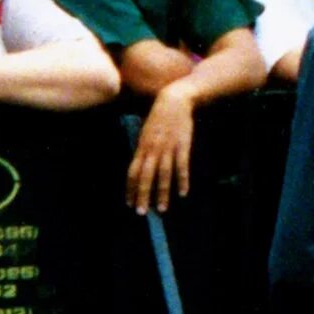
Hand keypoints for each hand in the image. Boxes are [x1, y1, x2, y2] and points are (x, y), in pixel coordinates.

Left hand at [126, 82, 195, 213]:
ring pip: (163, 175)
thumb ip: (143, 149)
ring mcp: (168, 148)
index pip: (132, 172)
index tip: (130, 203)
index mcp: (142, 147)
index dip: (130, 189)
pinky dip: (182, 180)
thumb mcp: (146, 132)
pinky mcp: (183, 145)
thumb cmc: (159, 116)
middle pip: (145, 177)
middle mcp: (152, 149)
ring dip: (162, 193)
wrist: (174, 100)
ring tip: (161, 208)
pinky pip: (182, 166)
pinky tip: (183, 192)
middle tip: (141, 213)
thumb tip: (139, 166)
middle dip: (143, 196)